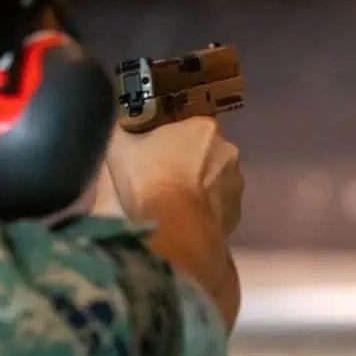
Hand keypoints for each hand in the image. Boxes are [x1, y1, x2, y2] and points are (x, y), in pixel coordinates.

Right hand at [96, 117, 243, 233]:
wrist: (170, 229)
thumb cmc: (146, 180)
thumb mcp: (119, 145)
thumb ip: (123, 131)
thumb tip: (120, 126)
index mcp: (203, 127)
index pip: (187, 128)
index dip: (169, 142)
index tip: (153, 155)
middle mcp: (227, 151)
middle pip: (204, 154)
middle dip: (187, 164)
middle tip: (160, 181)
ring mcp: (236, 185)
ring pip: (214, 182)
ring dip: (198, 190)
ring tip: (172, 206)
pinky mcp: (235, 216)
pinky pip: (217, 209)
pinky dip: (203, 214)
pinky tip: (184, 223)